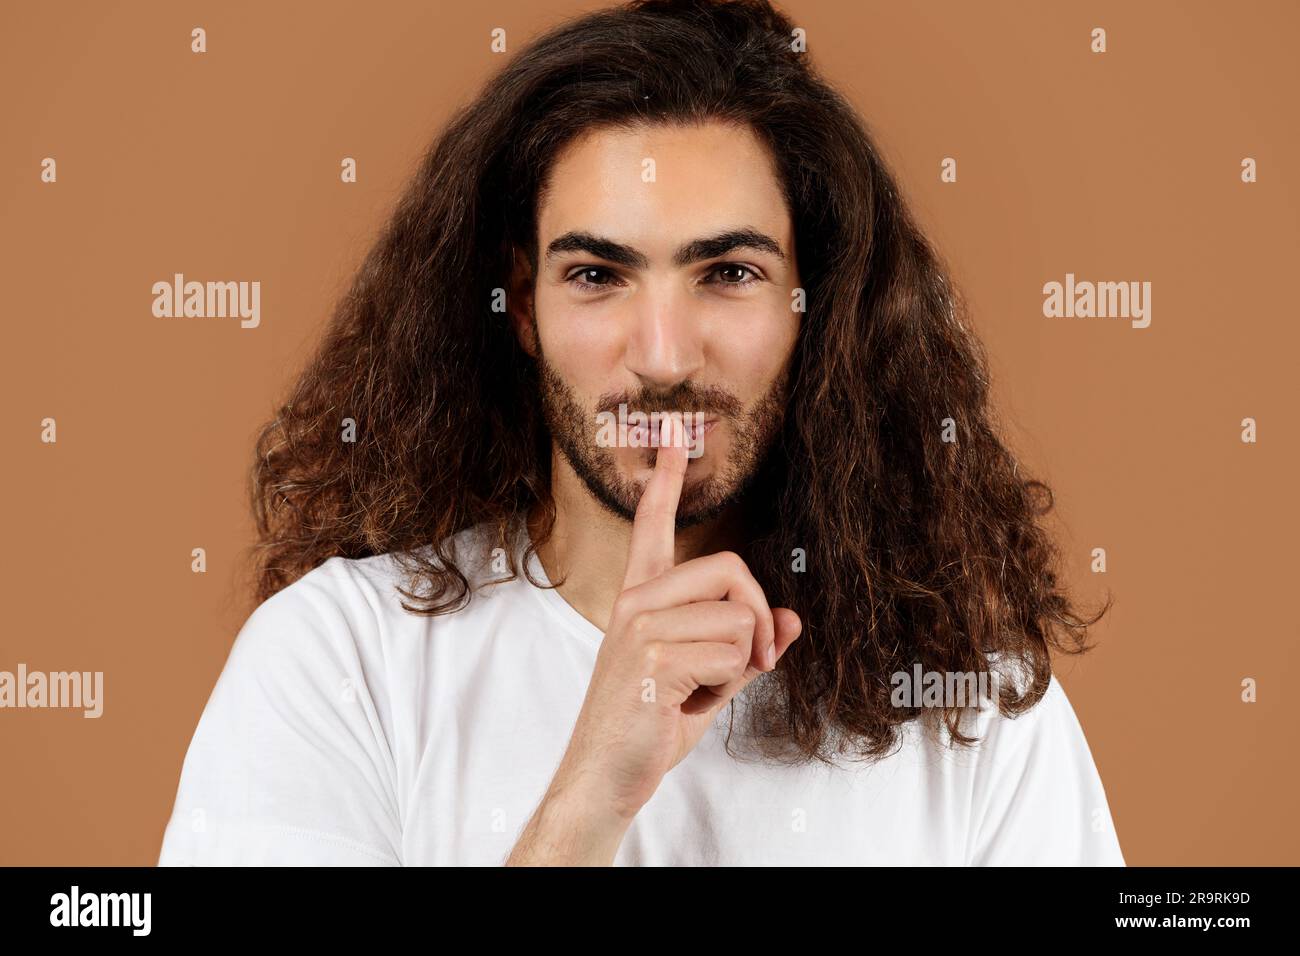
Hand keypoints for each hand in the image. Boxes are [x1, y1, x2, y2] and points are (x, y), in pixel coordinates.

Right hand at [558, 413, 802, 819]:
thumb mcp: (707, 681)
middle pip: (733, 569)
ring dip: (739, 665)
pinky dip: (727, 686)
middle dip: (760, 619)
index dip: (667, 480)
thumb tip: (794, 620)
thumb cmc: (650, 726)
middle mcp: (637, 600)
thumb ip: (747, 647)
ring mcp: (641, 623)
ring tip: (697, 691)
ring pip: (740, 618)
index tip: (672, 433)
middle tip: (755, 661)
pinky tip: (686, 702)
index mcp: (642, 598)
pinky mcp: (652, 653)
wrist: (606, 776)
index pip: (653, 527)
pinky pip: (732, 652)